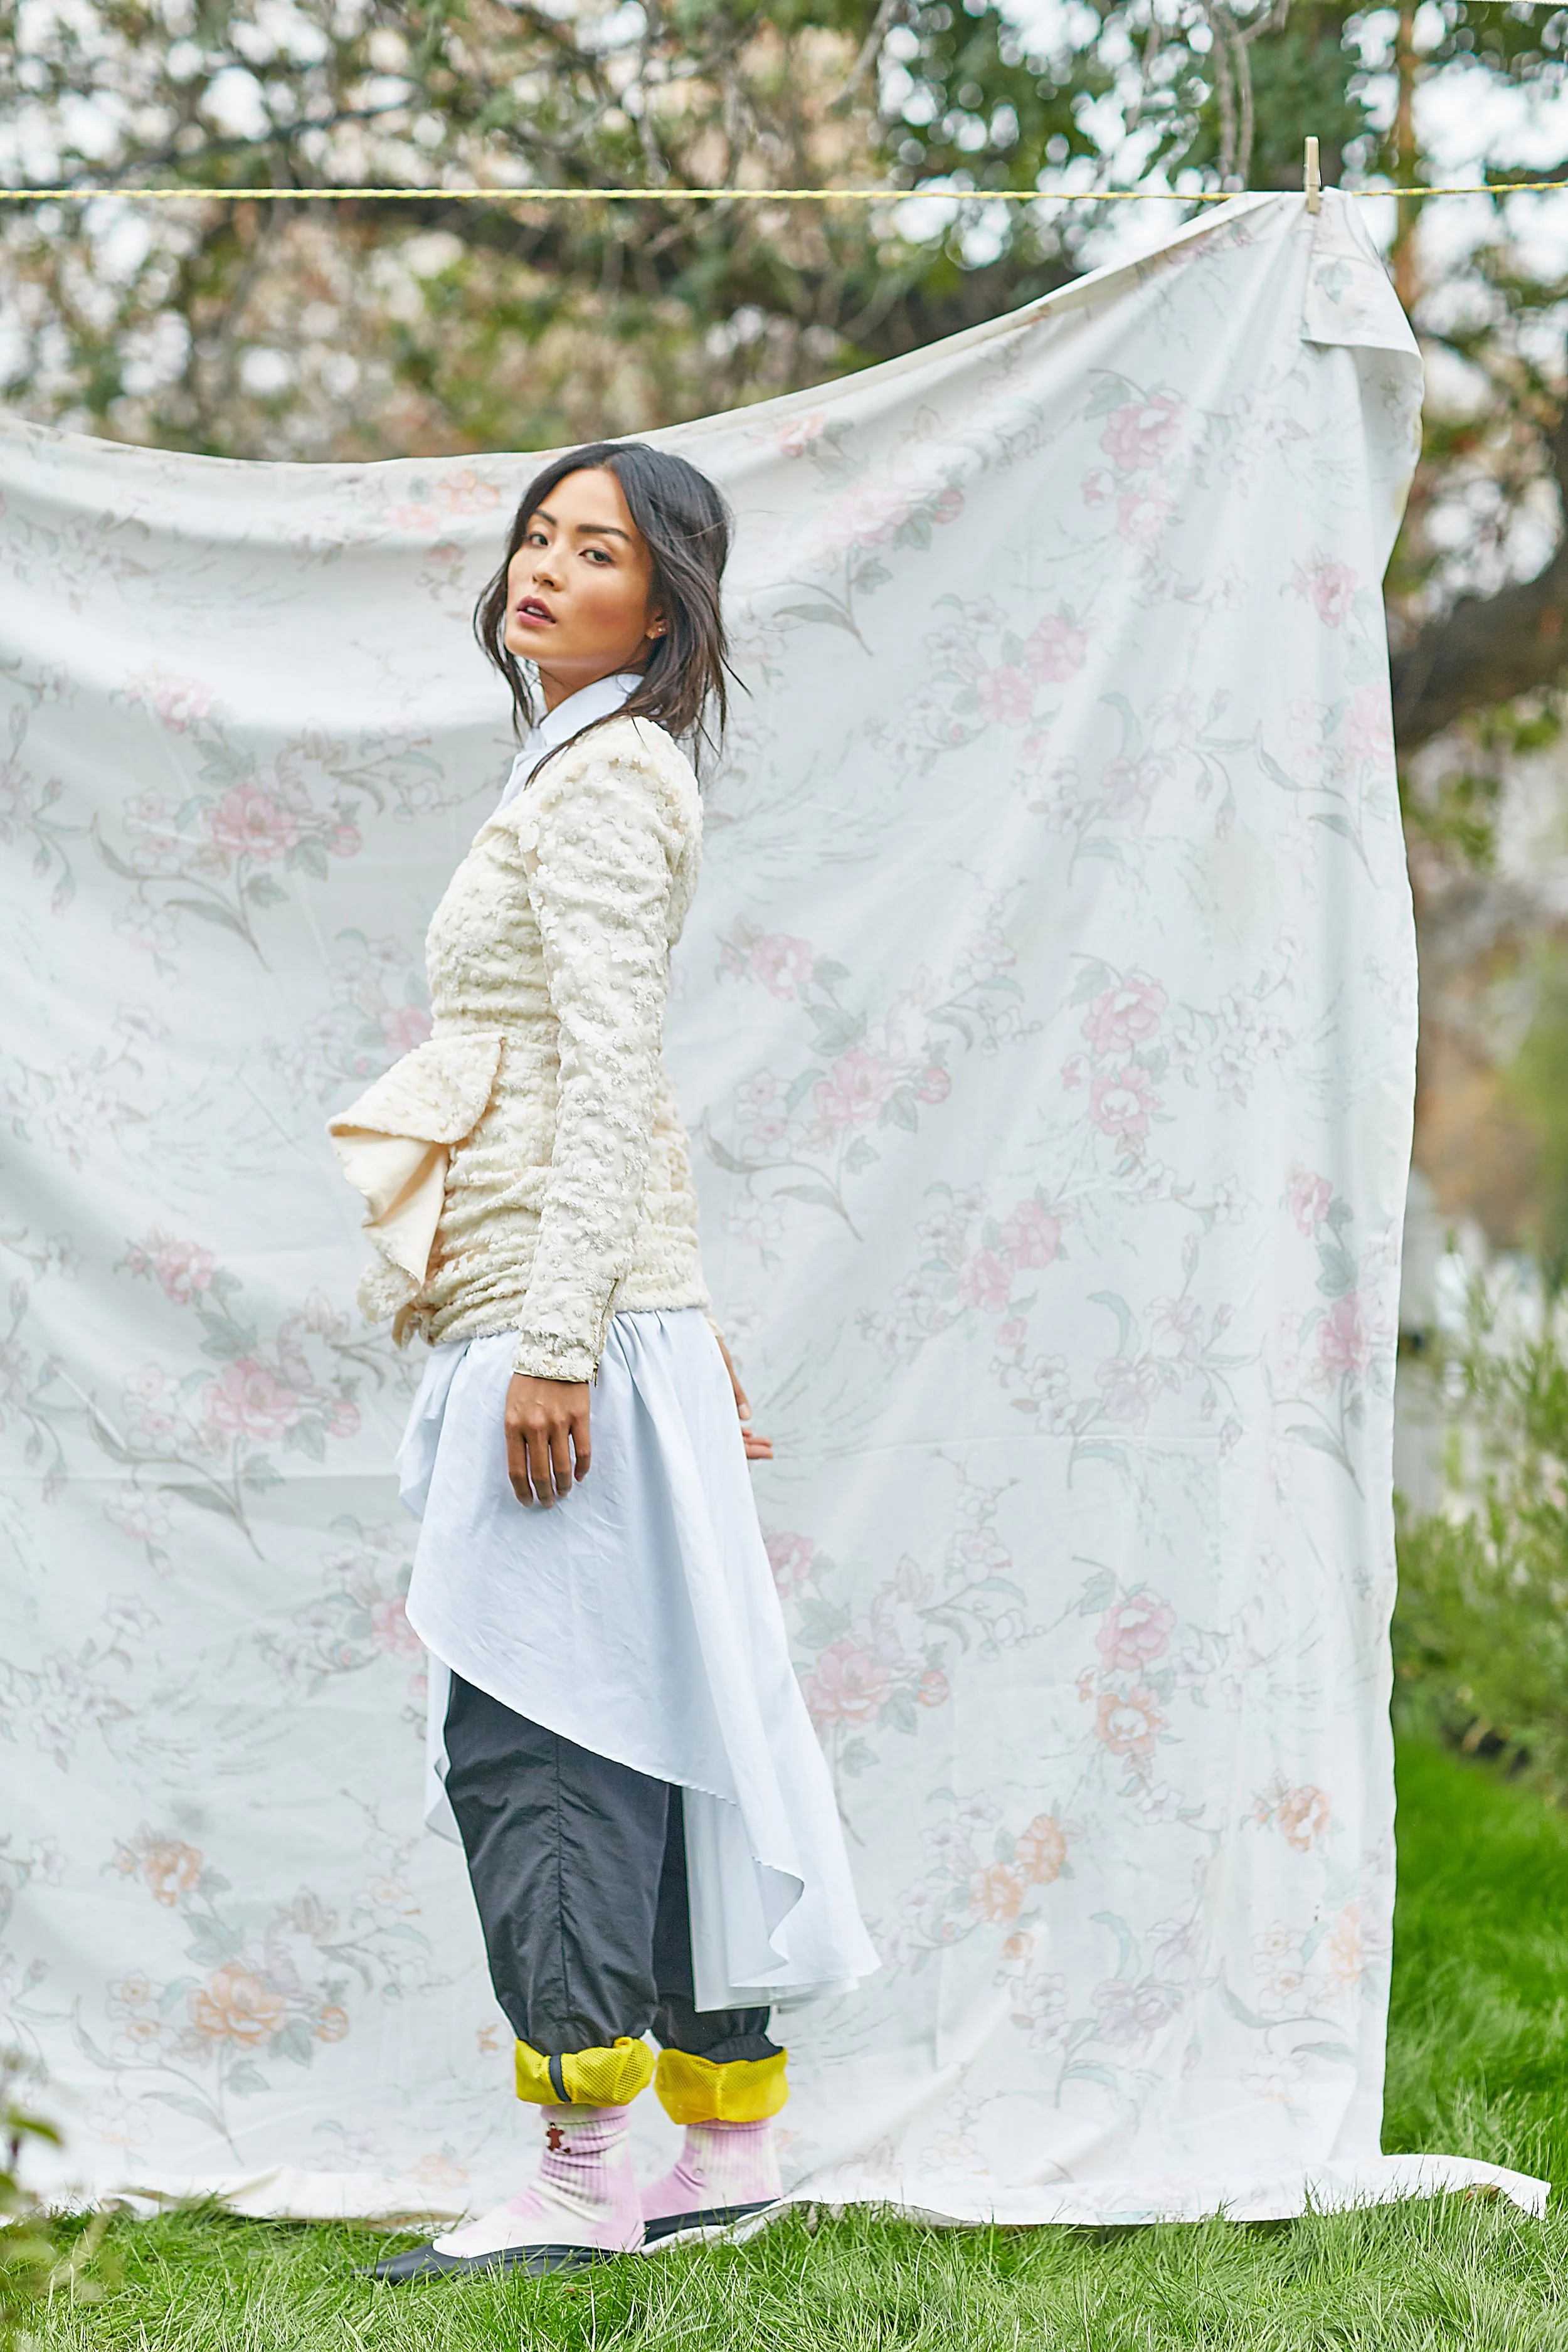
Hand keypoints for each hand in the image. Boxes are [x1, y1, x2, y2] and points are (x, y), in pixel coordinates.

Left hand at [505, 1374, 591, 1506]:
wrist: (553, 1352)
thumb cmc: (528, 1380)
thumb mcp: (511, 1406)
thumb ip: (515, 1433)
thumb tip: (523, 1464)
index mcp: (513, 1426)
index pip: (517, 1470)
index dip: (522, 1491)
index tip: (527, 1501)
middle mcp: (535, 1427)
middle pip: (540, 1473)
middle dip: (544, 1494)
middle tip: (548, 1502)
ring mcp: (558, 1423)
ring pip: (562, 1467)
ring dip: (564, 1485)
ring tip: (564, 1492)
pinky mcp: (579, 1417)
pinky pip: (583, 1451)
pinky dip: (582, 1469)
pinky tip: (581, 1476)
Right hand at [711, 1328, 772, 1461]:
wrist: (682, 1330)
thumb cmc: (700, 1345)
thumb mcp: (722, 1367)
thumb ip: (734, 1393)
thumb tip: (746, 1418)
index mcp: (701, 1409)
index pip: (727, 1442)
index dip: (748, 1451)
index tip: (768, 1453)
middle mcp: (699, 1413)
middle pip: (725, 1442)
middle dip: (749, 1448)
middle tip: (770, 1451)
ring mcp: (700, 1409)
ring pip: (722, 1434)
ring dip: (743, 1439)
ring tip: (764, 1442)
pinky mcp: (702, 1401)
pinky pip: (718, 1422)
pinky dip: (732, 1428)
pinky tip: (746, 1430)